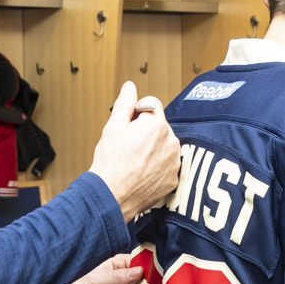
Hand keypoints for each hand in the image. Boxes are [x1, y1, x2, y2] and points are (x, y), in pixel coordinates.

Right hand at [89, 81, 180, 221]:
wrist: (111, 196)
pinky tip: (141, 173)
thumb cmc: (110, 162)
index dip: (136, 115)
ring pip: (163, 147)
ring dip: (152, 150)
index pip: (151, 106)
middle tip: (128, 147)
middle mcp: (171, 142)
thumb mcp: (113, 126)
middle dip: (145, 133)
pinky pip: (166, 166)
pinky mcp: (173, 180)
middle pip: (159, 127)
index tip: (127, 127)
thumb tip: (130, 86)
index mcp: (157, 124)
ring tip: (134, 162)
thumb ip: (125, 103)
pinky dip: (156, 168)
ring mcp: (174, 162)